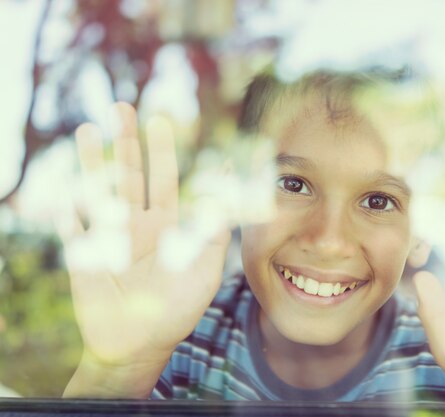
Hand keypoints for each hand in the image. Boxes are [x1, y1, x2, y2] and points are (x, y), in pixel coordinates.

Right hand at [58, 104, 229, 394]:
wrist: (140, 344)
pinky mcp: (84, 255)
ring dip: (94, 161)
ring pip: (100, 189)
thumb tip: (229, 193)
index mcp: (168, 225)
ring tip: (91, 129)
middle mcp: (138, 224)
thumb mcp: (205, 268)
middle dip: (128, 141)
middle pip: (132, 174)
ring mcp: (109, 237)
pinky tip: (65, 184)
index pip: (166, 179)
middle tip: (124, 107)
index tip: (162, 119)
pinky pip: (73, 226)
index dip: (164, 150)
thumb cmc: (178, 308)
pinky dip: (68, 206)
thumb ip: (215, 230)